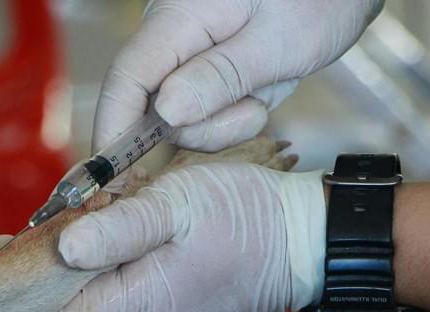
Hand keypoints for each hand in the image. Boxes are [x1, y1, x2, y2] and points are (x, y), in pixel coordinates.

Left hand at [27, 163, 324, 311]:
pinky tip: (137, 227)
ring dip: (94, 257)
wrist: (308, 242)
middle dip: (59, 261)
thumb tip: (59, 248)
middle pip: (70, 308)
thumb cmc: (248, 220)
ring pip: (100, 298)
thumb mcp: (176, 205)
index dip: (23, 287)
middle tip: (66, 210)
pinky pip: (130, 293)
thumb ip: (117, 228)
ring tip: (111, 211)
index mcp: (135, 310)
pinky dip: (121, 263)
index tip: (14, 243)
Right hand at [94, 0, 382, 151]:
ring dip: (224, 122)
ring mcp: (186, 55)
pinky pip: (203, 114)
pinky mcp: (203, 71)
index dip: (113, 129)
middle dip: (202, 127)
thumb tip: (166, 113)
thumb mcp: (278, 44)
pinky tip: (259, 91)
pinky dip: (232, 116)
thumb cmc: (317, 0)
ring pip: (181, 118)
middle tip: (254, 107)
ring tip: (262, 90)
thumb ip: (220, 78)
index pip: (127, 78)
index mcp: (178, 17)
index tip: (111, 177)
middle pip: (152, 107)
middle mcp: (172, 35)